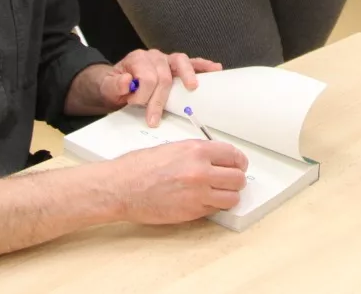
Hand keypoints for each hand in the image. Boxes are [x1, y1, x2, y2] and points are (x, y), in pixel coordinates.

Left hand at [97, 49, 222, 124]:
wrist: (116, 84)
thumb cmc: (115, 86)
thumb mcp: (107, 87)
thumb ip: (114, 85)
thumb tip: (127, 82)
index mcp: (138, 59)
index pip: (147, 77)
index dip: (143, 95)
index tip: (135, 106)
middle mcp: (154, 56)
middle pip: (164, 76)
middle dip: (159, 99)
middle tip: (153, 118)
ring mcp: (167, 60)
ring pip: (180, 62)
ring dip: (187, 75)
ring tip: (191, 87)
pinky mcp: (176, 66)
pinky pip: (192, 62)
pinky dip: (203, 65)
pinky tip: (215, 69)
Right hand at [106, 140, 249, 224]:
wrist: (121, 187)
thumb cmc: (140, 167)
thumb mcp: (173, 148)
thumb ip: (198, 153)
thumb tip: (217, 159)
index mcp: (197, 151)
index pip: (234, 156)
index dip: (239, 162)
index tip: (238, 165)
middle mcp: (201, 171)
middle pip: (238, 178)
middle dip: (236, 180)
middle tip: (230, 181)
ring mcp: (197, 193)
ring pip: (232, 197)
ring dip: (228, 196)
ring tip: (219, 193)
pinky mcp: (191, 212)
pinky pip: (214, 210)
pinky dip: (213, 207)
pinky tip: (202, 201)